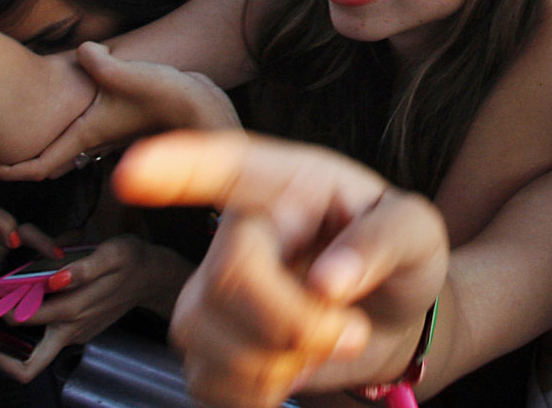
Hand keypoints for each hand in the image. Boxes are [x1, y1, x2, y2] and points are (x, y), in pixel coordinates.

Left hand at [0, 42, 240, 181]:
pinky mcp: (122, 122)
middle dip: (20, 159)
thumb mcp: (132, 75)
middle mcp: (95, 140)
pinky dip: (67, 125)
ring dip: (44, 143)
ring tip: (21, 127)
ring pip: (66, 146)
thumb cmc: (172, 100)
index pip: (39, 166)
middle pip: (48, 161)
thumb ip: (102, 62)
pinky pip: (84, 132)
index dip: (8, 170)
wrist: (209, 113)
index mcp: (88, 137)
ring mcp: (108, 134)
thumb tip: (84, 49)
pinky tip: (65, 105)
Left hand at [0, 234, 195, 381]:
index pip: (23, 322)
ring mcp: (74, 335)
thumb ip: (84, 268)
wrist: (153, 275)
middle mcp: (71, 331)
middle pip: (25, 364)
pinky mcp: (76, 331)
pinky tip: (22, 298)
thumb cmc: (131, 260)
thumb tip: (55, 278)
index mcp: (74, 312)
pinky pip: (44, 337)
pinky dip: (28, 323)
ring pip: (32, 352)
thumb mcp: (112, 253)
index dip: (0, 307)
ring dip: (10, 333)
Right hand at [114, 131, 448, 407]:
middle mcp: (239, 229)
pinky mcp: (203, 346)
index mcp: (287, 184)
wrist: (389, 315)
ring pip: (209, 336)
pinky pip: (210, 382)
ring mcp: (210, 289)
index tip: (133, 173)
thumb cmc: (399, 257)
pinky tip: (291, 368)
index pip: (226, 166)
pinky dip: (261, 392)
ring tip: (323, 340)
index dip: (176, 168)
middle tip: (350, 330)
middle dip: (296, 323)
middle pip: (230, 277)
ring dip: (283, 361)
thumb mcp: (418, 231)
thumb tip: (327, 280)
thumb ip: (384, 241)